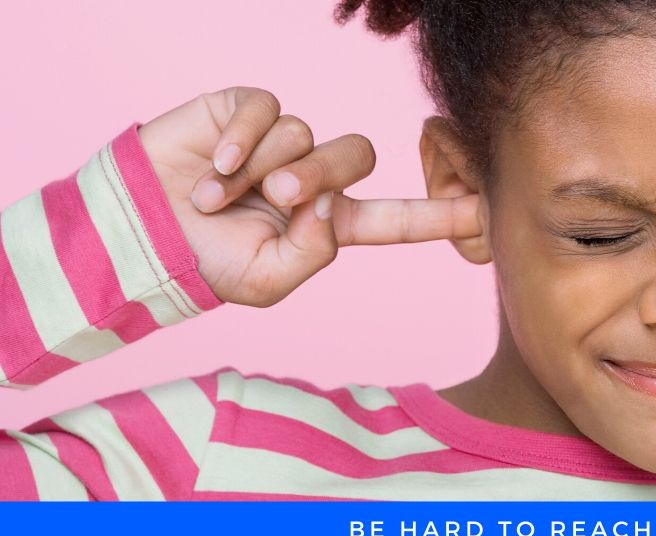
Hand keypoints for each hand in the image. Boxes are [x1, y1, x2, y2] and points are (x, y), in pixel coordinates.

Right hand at [138, 86, 480, 306]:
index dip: (439, 215)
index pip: (396, 219)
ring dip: (265, 166)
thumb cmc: (205, 264)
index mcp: (328, 224)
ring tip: (220, 194)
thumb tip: (332, 202)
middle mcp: (314, 179)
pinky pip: (269, 109)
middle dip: (317, 176)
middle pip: (356, 156)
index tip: (485, 210)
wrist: (143, 234)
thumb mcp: (267, 281)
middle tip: (274, 197)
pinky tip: (214, 167)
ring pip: (310, 133)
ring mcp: (283, 142)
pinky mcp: (248, 111)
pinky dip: (242, 140)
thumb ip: (315, 252)